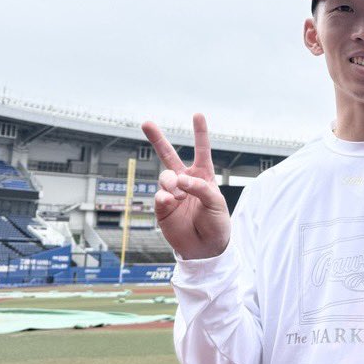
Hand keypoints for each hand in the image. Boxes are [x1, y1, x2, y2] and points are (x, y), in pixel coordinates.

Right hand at [141, 113, 230, 259]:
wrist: (205, 248)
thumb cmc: (216, 223)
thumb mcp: (216, 203)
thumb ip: (200, 188)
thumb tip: (179, 180)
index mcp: (203, 176)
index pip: (202, 151)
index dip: (200, 133)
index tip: (197, 114)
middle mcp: (185, 181)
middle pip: (168, 156)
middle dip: (157, 139)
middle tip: (146, 122)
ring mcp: (172, 193)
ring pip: (164, 176)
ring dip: (171, 182)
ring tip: (178, 194)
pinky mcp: (162, 207)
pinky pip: (159, 196)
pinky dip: (165, 197)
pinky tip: (171, 202)